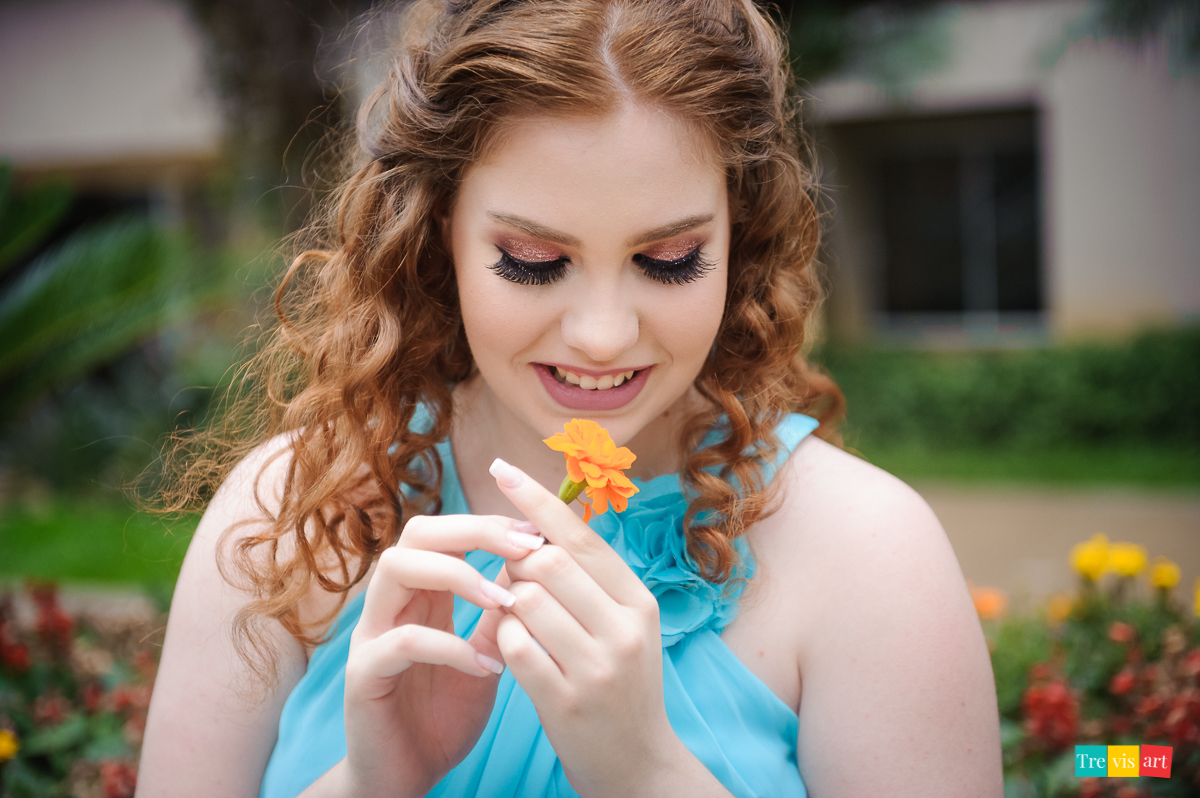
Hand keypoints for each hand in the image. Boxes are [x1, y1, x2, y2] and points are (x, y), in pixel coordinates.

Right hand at [340, 513, 543, 797]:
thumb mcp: (486, 655)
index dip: (490, 523)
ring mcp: (372, 636)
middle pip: (417, 533)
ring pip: (397, 569)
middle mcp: (391, 604)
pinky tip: (486, 666)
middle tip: (526, 548)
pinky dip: (447, 646)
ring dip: (458, 577)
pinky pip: (400, 642)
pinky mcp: (363, 675)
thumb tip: (535, 565)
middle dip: (474, 531)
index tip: (539, 533)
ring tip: (505, 603)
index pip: (445, 530)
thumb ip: (500, 614)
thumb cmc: (444, 714)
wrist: (405, 776)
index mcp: (420, 593)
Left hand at [486, 458, 678, 796]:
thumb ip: (589, 581)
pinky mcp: (566, 703)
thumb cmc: (619, 686)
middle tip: (510, 579)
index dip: (537, 500)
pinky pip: (513, 647)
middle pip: (548, 563)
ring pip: (525, 601)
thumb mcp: (622, 627)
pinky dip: (501, 640)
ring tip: (514, 620)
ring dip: (505, 605)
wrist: (638, 766)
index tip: (500, 468)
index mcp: (638, 602)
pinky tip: (509, 650)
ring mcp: (598, 668)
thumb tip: (540, 524)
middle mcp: (625, 630)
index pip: (581, 537)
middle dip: (515, 563)